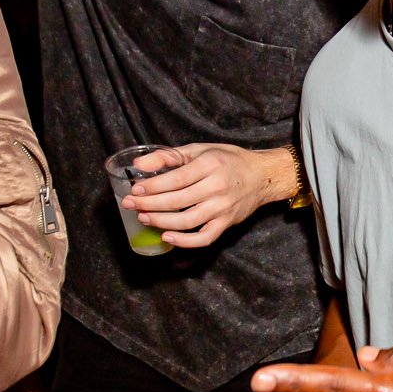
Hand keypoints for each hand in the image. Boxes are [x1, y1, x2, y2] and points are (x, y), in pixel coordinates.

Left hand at [120, 143, 290, 248]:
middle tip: (130, 204)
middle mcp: (217, 187)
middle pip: (177, 201)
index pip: (174, 179)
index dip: (152, 187)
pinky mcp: (227, 223)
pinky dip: (185, 241)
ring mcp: (222, 208)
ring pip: (187, 221)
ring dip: (161, 222)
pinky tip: (167, 237)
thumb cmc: (228, 160)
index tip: (134, 189)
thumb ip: (169, 155)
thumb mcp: (200, 150)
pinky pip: (204, 238)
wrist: (262, 175)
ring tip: (144, 218)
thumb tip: (139, 163)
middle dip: (149, 204)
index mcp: (209, 165)